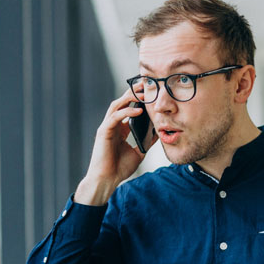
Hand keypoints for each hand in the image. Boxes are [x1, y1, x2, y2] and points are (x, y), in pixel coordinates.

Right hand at [75, 88, 157, 205]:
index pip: (129, 108)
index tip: (151, 91)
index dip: (138, 98)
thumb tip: (160, 132)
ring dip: (130, 97)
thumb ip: (147, 141)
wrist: (107, 180)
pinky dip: (126, 112)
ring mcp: (107, 127)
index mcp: (120, 129)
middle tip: (147, 83)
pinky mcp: (103, 132)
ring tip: (143, 91)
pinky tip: (138, 110)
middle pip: (122, 102)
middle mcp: (112, 125)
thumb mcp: (139, 152)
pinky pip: (115, 117)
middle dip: (134, 91)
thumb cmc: (119, 168)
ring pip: (117, 105)